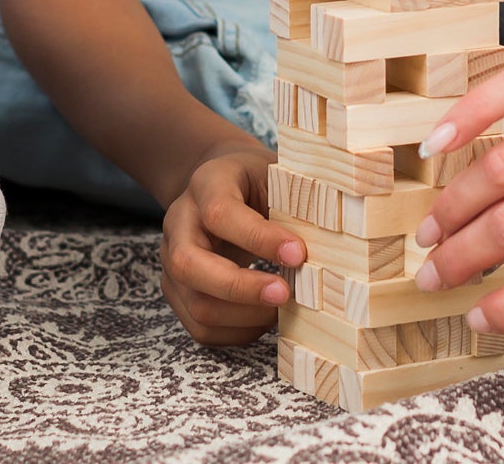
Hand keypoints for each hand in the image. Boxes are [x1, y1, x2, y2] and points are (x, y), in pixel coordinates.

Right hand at [160, 139, 306, 345]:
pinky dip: (239, 331)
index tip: (299, 254)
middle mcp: (179, 223)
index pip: (220, 214)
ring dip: (245, 316)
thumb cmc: (253, 179)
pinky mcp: (178, 292)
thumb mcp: (272, 171)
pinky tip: (266, 316)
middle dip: (240, 288)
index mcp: (206, 184)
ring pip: (196, 304)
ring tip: (283, 306)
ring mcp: (171, 261)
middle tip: (286, 294)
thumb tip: (333, 235)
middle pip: (189, 265)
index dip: (260, 238)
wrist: (218, 182)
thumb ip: (293, 197)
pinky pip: (202, 328)